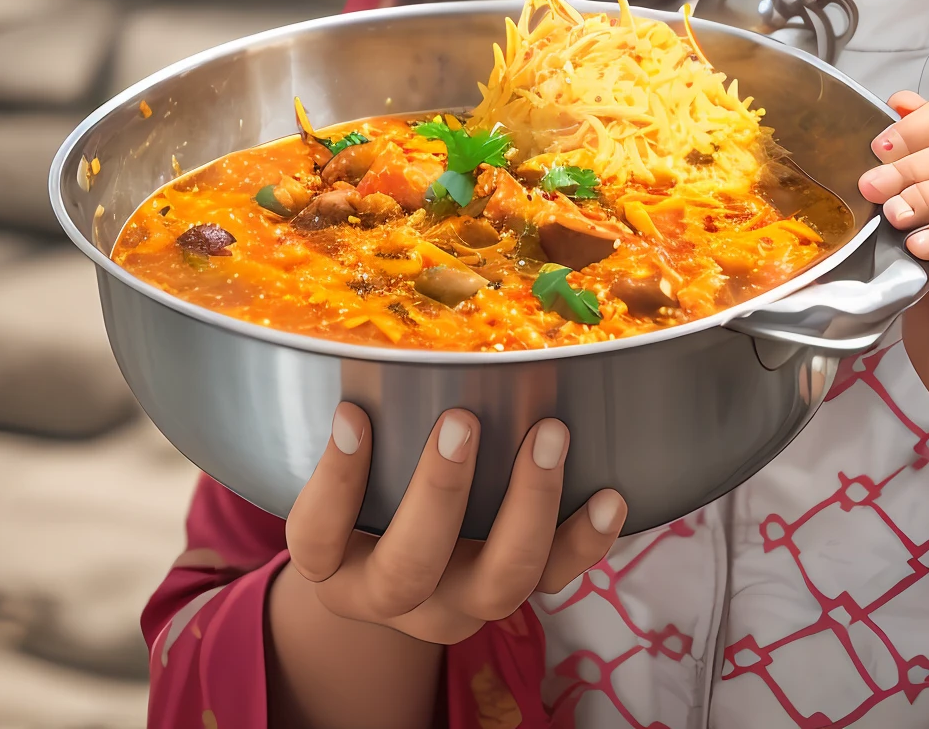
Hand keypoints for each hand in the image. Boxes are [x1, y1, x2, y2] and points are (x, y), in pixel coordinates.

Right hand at [285, 403, 625, 645]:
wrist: (399, 569)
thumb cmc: (366, 489)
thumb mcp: (346, 464)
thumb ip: (354, 414)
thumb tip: (369, 324)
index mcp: (334, 564)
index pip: (317, 539)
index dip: (333, 483)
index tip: (350, 414)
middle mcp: (394, 594)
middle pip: (409, 569)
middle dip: (440, 494)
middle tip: (462, 420)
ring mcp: (459, 603)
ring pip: (497, 585)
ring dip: (528, 508)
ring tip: (550, 435)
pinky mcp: (515, 592)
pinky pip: (555, 580)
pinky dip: (586, 542)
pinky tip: (611, 497)